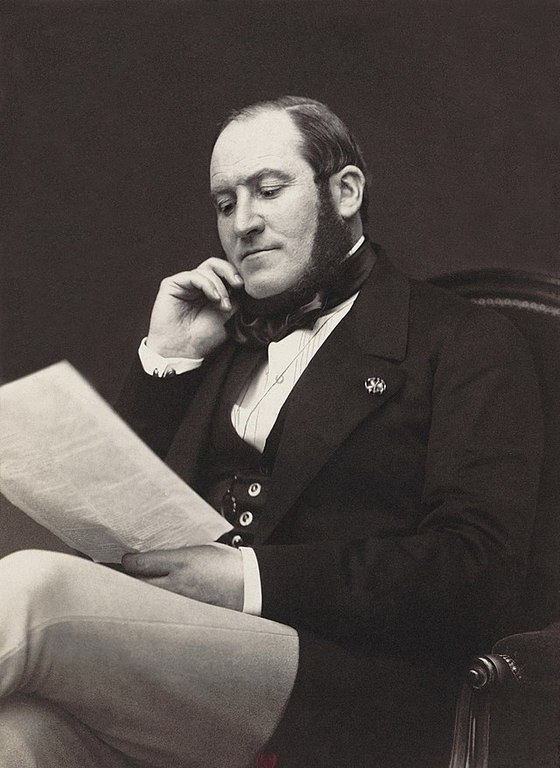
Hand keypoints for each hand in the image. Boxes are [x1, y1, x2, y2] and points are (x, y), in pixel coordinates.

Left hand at [121, 543, 243, 610]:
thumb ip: (175, 554)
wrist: (251, 585)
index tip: (125, 560)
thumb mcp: (200, 549)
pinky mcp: (187, 616)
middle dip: (125, 580)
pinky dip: (156, 608)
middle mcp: (178, 584)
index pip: (141, 563)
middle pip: (138, 585)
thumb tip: (151, 557)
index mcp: (182, 562)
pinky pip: (164, 612)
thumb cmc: (228, 564)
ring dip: (139, 596)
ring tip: (132, 592)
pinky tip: (153, 605)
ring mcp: (182, 604)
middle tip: (118, 576)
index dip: (127, 562)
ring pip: (149, 601)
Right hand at [146, 258, 244, 358]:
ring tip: (223, 305)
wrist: (182, 351)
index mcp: (209, 291)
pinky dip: (208, 284)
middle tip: (239, 285)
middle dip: (230, 271)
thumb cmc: (202, 338)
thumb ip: (233, 297)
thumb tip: (243, 283)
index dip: (235, 275)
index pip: (223, 272)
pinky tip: (214, 298)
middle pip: (215, 264)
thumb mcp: (226, 316)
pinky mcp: (172, 284)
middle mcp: (196, 285)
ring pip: (206, 269)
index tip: (244, 287)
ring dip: (220, 286)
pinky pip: (193, 275)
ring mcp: (184, 284)